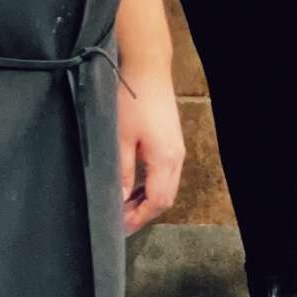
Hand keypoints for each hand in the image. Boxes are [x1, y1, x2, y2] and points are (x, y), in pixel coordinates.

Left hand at [119, 69, 183, 236]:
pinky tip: (135, 185)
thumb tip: (121, 200)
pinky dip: (151, 186)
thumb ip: (122, 172)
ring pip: (167, 186)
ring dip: (148, 200)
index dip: (138, 218)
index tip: (120, 227)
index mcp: (165, 160)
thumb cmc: (132, 101)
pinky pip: (166, 173)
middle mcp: (176, 158)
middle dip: (144, 213)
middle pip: (165, 198)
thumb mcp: (120, 139)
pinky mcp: (172, 141)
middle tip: (121, 221)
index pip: (157, 202)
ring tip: (125, 206)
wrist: (148, 69)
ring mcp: (176, 149)